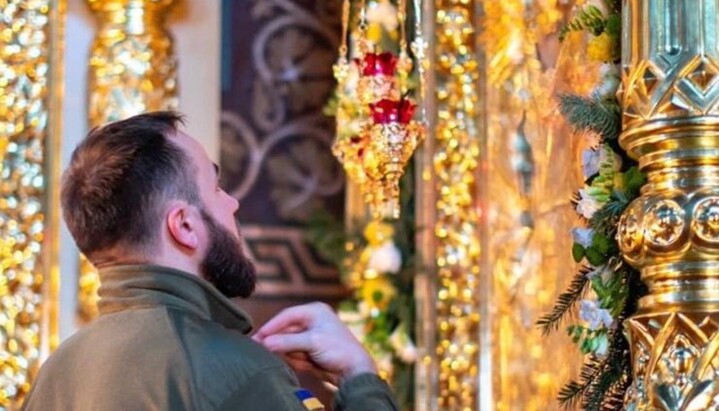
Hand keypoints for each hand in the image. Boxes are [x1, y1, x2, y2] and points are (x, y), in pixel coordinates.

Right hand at [252, 302, 376, 383]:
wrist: (354, 371)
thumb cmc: (340, 350)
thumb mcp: (312, 342)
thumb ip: (287, 342)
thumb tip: (265, 343)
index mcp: (315, 311)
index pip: (287, 316)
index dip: (271, 326)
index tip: (258, 337)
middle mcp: (312, 321)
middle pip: (285, 330)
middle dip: (278, 342)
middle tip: (262, 349)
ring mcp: (311, 337)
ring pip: (288, 344)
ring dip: (288, 353)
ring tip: (300, 359)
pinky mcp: (310, 351)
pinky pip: (294, 354)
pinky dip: (295, 360)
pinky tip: (306, 364)